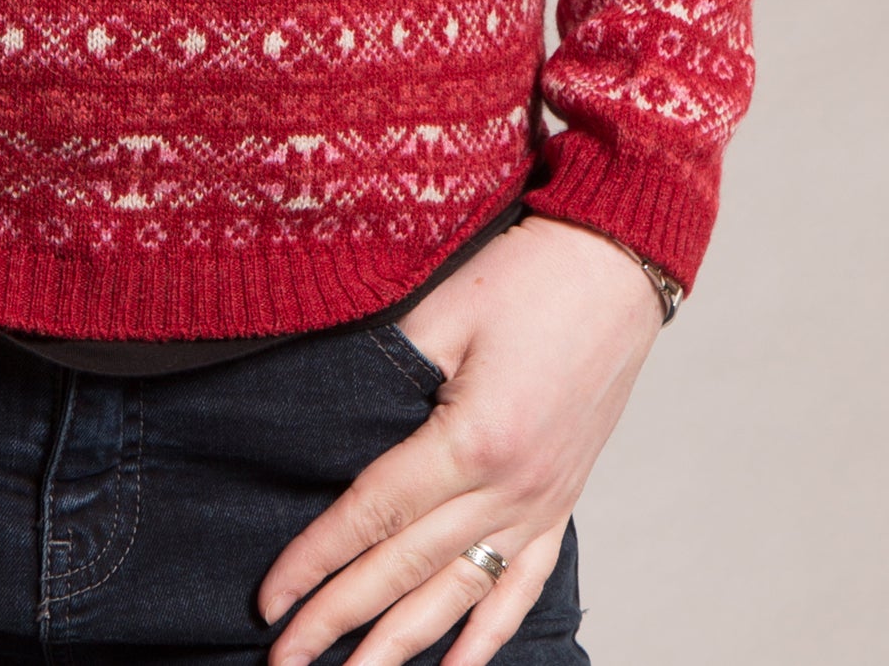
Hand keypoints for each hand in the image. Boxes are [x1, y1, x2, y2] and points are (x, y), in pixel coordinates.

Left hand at [257, 215, 663, 665]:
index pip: (374, 517)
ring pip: (461, 596)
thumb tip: (331, 421)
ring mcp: (542, 502)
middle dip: (341, 621)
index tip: (271, 600)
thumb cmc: (529, 275)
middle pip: (408, 570)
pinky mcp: (563, 501)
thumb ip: (388, 371)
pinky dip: (487, 636)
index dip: (317, 561)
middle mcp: (511, 488)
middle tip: (285, 661)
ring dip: (403, 646)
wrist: (617, 264)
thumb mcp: (445, 310)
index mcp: (473, 440)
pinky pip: (522, 586)